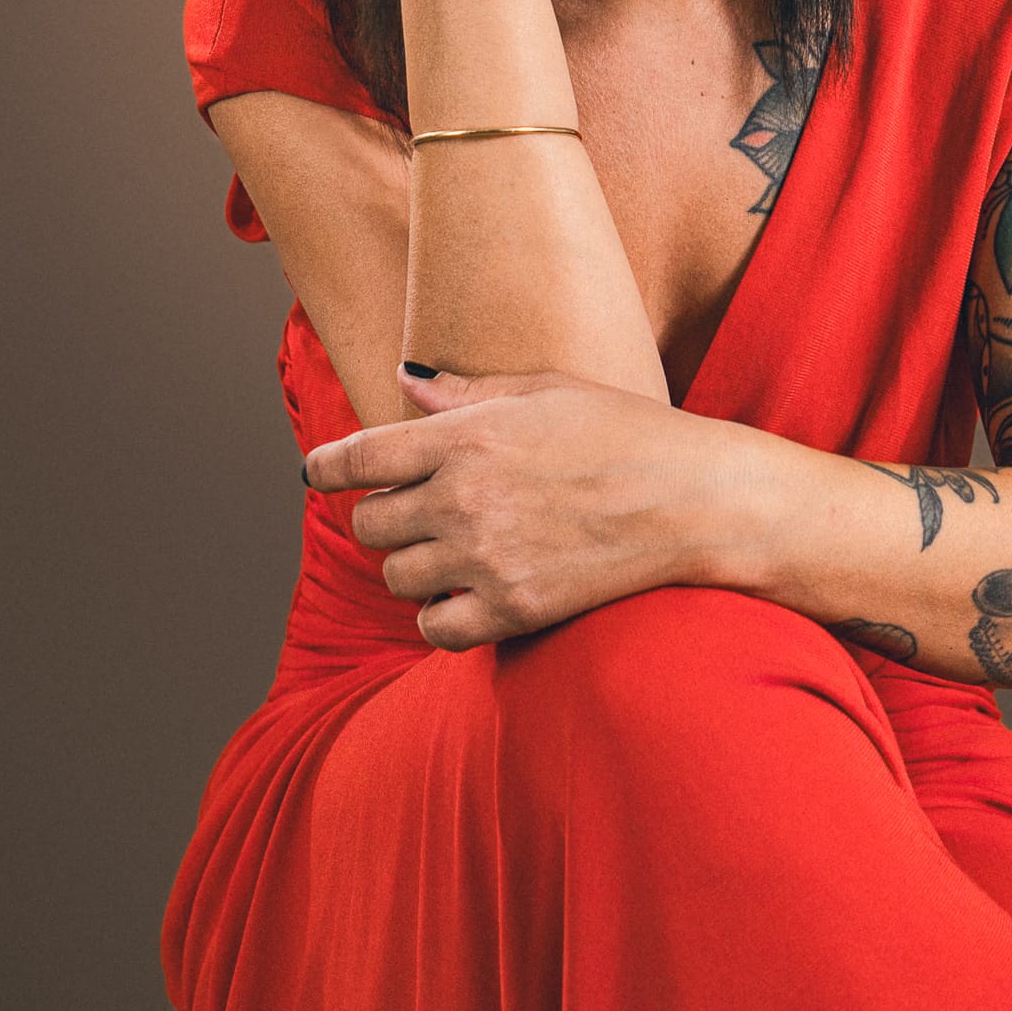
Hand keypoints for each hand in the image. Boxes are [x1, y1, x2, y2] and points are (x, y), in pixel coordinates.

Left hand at [302, 364, 743, 649]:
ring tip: (453, 549)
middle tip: (420, 509)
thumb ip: (465, 393)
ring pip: (397, 576)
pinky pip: (434, 628)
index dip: (327, 466)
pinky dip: (439, 615)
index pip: (358, 456)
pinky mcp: (512, 609)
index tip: (320, 473)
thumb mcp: (544, 391)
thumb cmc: (623, 431)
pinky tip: (466, 594)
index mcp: (467, 436)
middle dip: (386, 515)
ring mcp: (485, 558)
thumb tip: (403, 382)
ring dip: (414, 564)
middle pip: (371, 523)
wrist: (691, 499)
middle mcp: (464, 497)